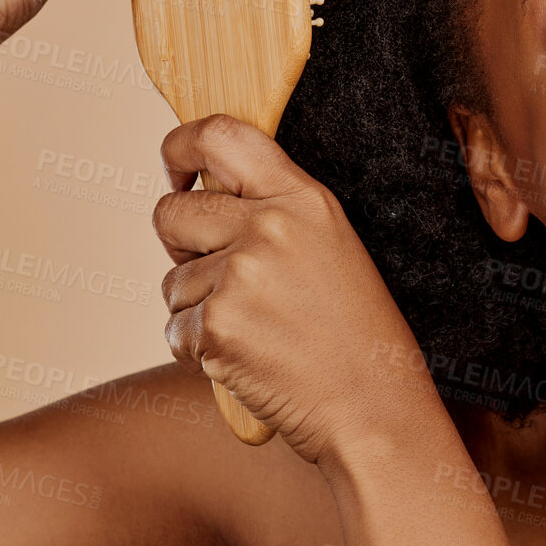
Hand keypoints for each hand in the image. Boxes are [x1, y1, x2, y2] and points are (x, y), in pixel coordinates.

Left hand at [154, 114, 431, 468]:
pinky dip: (199, 350)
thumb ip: (274, 212)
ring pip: (172, 280)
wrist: (374, 410)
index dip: (180, 145)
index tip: (176, 169)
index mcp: (303, 198)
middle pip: (171, 212)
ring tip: (258, 330)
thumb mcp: (333, 246)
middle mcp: (269, 226)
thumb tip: (200, 191)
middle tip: (221, 277)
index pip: (221, 135)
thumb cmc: (357, 336)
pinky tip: (249, 359)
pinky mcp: (216, 326)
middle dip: (179, 245)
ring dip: (197, 309)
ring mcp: (240, 275)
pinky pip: (175, 328)